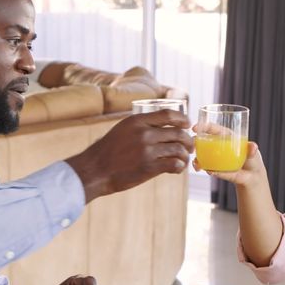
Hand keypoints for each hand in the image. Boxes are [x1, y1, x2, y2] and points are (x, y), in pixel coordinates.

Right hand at [65, 110, 192, 201]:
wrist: (94, 170)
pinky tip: (176, 169)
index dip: (182, 119)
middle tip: (189, 147)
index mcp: (137, 121)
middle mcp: (144, 133)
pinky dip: (179, 167)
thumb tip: (159, 127)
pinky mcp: (149, 167)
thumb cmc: (107, 151)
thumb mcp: (121, 130)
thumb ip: (139, 126)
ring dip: (184, 155)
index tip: (187, 125)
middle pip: (177, 133)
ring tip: (183, 160)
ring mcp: (147, 150)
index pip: (168, 115)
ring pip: (178, 149)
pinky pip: (173, 164)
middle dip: (188, 141)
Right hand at [191, 129, 266, 186]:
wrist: (252, 176)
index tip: (195, 128)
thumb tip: (253, 147)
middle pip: (203, 141)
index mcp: (226, 136)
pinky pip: (207, 168)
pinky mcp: (216, 168)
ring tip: (198, 164)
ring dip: (196, 159)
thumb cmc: (253, 159)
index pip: (213, 128)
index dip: (204, 126)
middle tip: (193, 146)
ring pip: (201, 155)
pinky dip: (206, 169)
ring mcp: (215, 157)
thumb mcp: (253, 152)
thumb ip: (252, 150)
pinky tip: (209, 171)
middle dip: (194, 142)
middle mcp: (218, 146)